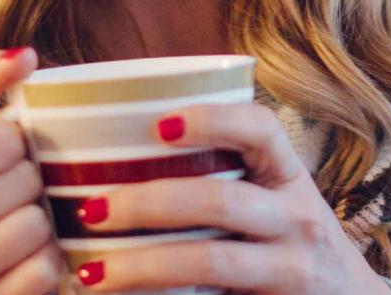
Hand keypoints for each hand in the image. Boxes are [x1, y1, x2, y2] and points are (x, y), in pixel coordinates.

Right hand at [0, 47, 62, 294]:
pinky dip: (40, 257)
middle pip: (24, 184)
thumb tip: (26, 57)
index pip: (4, 142)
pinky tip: (12, 250)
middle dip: (23, 175)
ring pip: (37, 228)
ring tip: (4, 213)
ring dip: (33, 215)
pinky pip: (43, 273)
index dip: (9, 138)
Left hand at [73, 101, 390, 294]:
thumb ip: (221, 169)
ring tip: (92, 271)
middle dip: (149, 202)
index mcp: (288, 174)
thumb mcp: (272, 193)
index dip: (212, 118)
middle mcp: (298, 219)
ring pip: (212, 263)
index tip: (159, 124)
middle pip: (221, 201)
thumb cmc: (286, 231)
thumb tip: (115, 147)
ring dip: (145, 266)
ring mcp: (292, 270)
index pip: (261, 128)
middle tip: (93, 209)